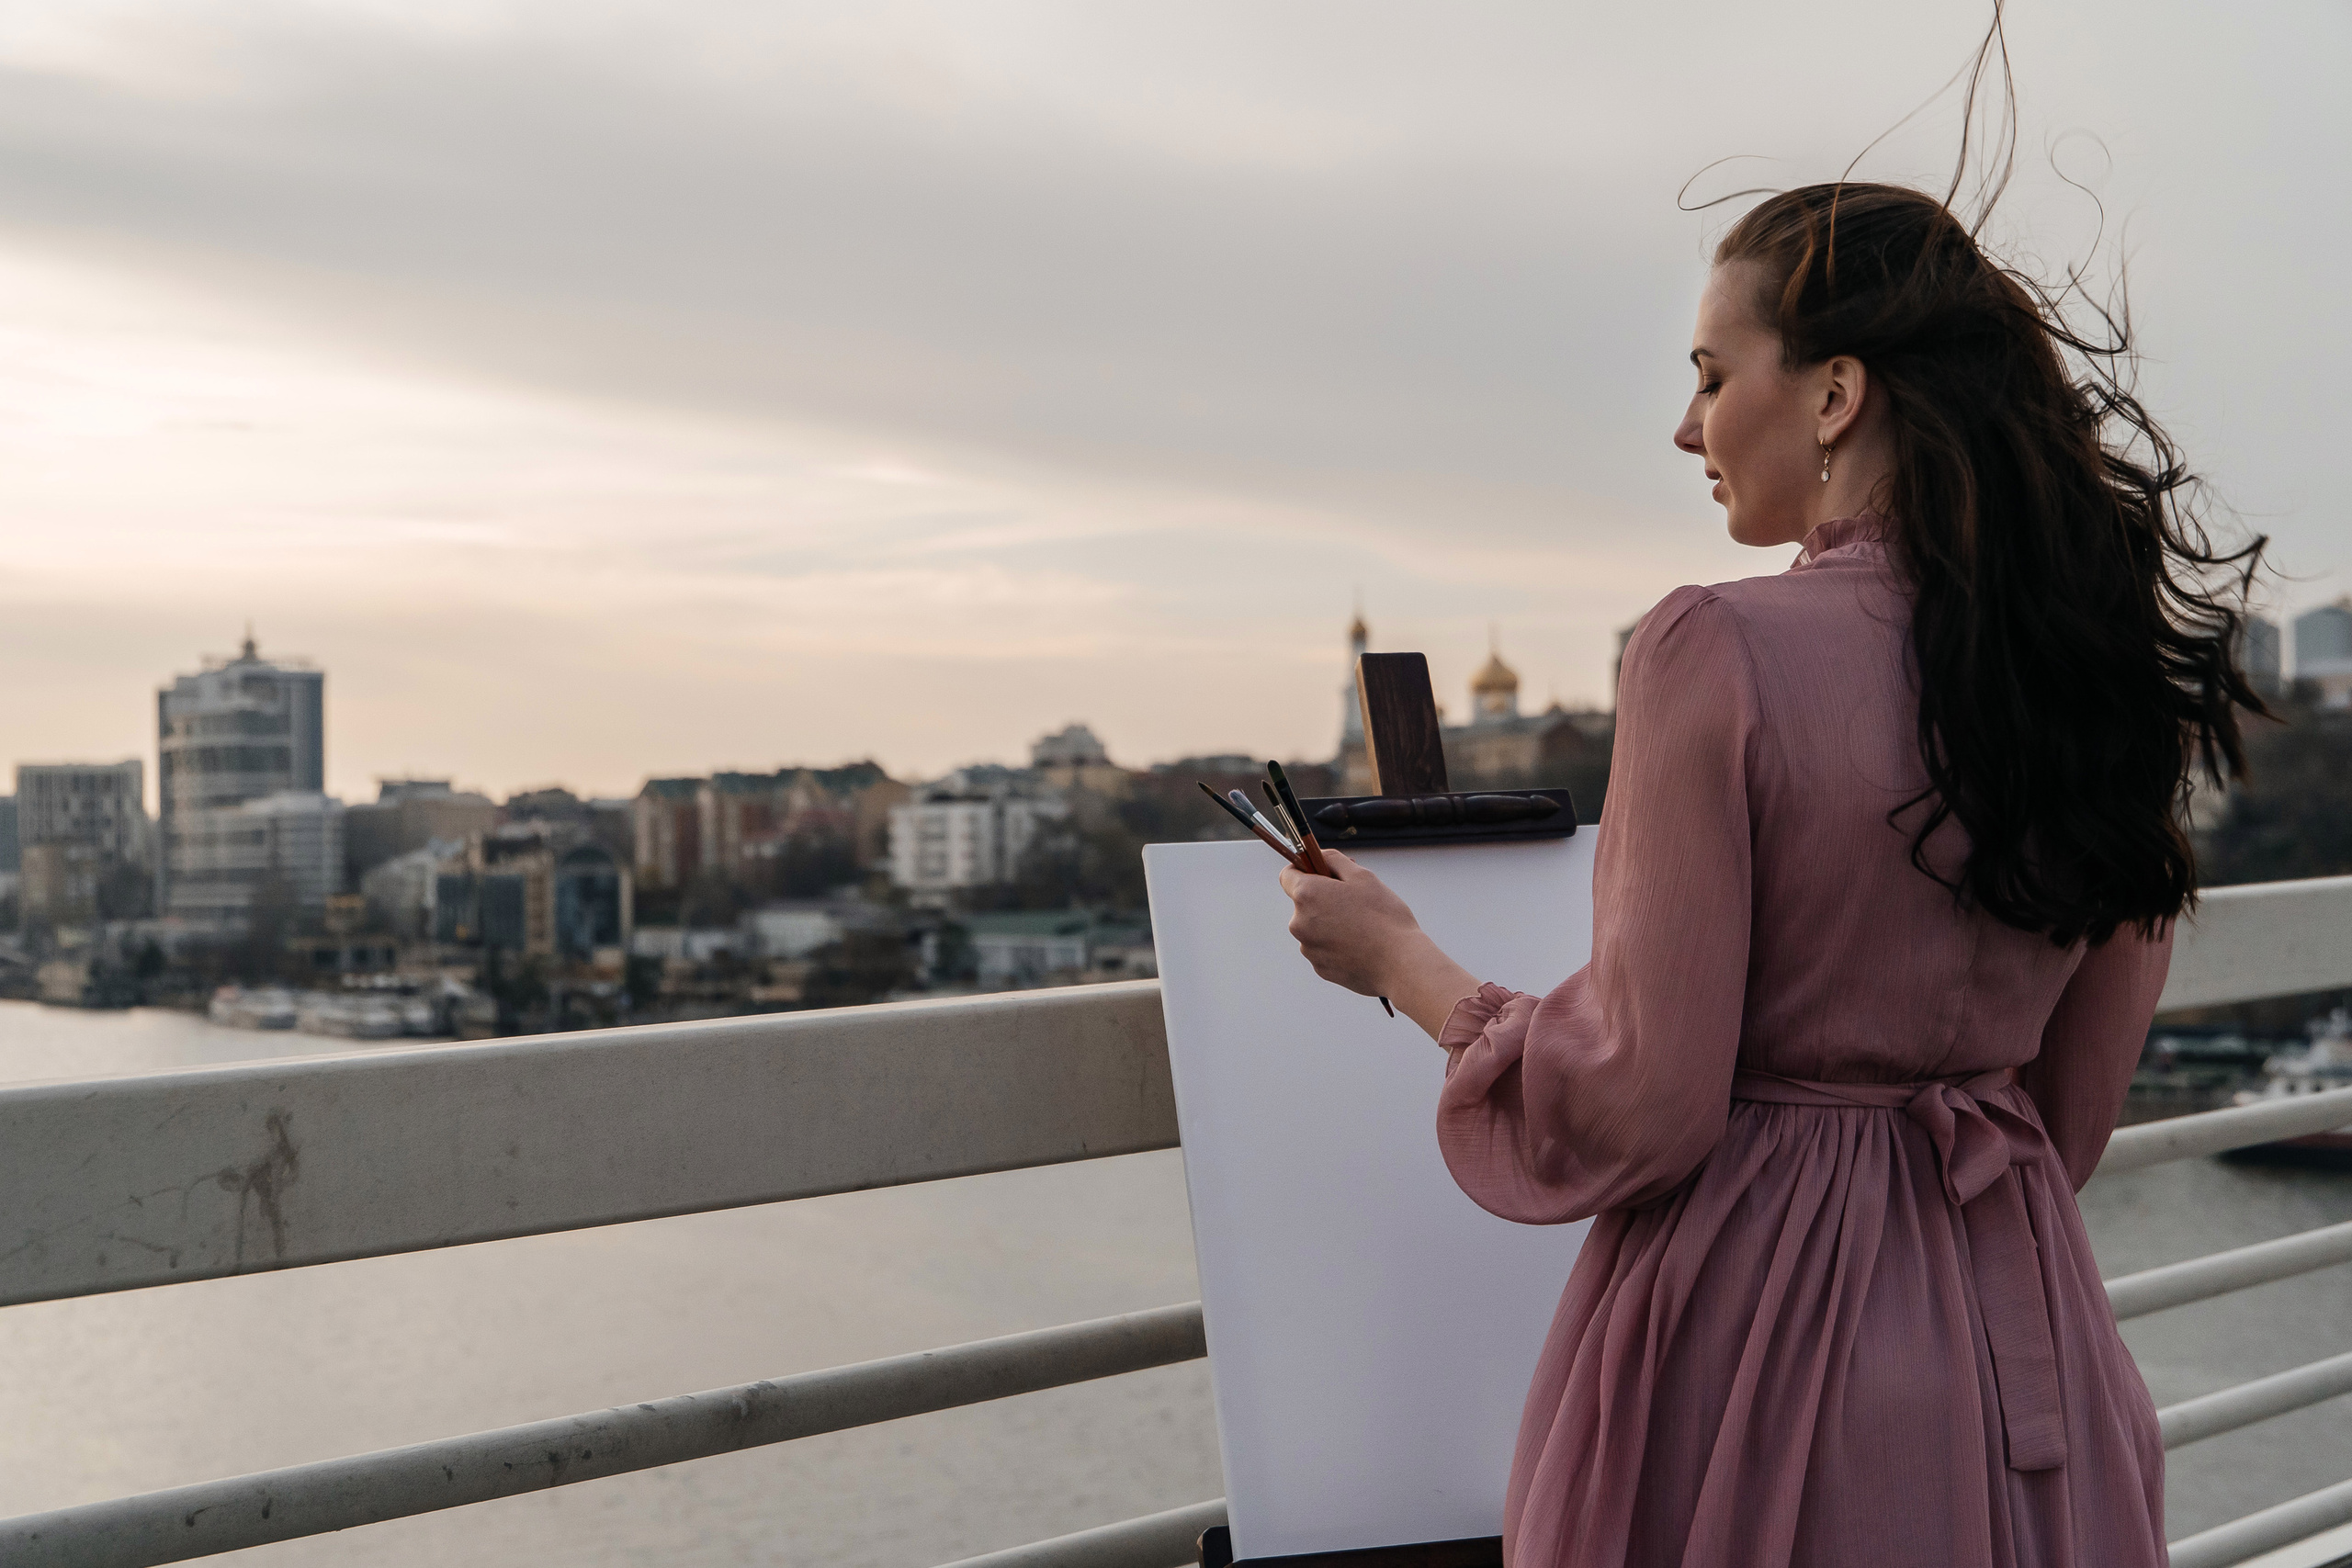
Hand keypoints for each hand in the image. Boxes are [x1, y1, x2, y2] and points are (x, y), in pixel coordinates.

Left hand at [1279, 850, 1423, 995]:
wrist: (1400, 964)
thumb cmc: (1384, 917)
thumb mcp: (1363, 876)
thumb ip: (1334, 860)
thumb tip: (1318, 857)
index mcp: (1307, 895)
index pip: (1288, 875)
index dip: (1304, 870)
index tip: (1322, 873)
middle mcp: (1299, 923)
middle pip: (1304, 903)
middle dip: (1324, 899)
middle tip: (1355, 901)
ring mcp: (1308, 948)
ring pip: (1315, 927)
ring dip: (1331, 923)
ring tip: (1362, 927)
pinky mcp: (1319, 968)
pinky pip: (1324, 949)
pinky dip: (1337, 945)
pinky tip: (1361, 946)